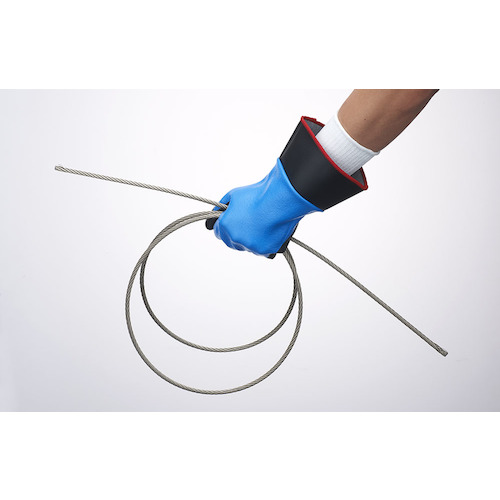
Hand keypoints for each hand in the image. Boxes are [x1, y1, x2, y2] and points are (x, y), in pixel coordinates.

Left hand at [206, 159, 320, 257]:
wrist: (280, 200)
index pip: (218, 232)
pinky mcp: (264, 251)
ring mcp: (250, 246)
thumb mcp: (234, 195)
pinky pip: (261, 251)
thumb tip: (218, 212)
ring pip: (246, 247)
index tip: (231, 224)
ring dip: (250, 240)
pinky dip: (263, 243)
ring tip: (260, 226)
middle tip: (247, 225)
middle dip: (236, 235)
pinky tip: (268, 232)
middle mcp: (235, 238)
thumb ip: (223, 207)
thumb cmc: (258, 195)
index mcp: (225, 225)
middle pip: (231, 242)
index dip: (224, 228)